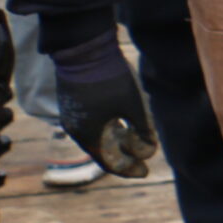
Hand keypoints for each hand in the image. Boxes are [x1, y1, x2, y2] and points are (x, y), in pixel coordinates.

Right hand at [50, 31, 158, 177]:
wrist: (83, 49)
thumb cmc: (110, 78)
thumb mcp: (133, 105)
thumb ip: (142, 130)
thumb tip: (148, 150)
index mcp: (89, 135)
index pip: (109, 162)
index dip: (128, 169)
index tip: (145, 172)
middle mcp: (76, 129)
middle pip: (103, 151)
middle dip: (125, 157)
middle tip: (143, 164)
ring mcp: (73, 116)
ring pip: (98, 137)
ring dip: (118, 143)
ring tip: (135, 145)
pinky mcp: (75, 103)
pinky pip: (93, 125)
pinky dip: (110, 130)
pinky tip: (123, 127)